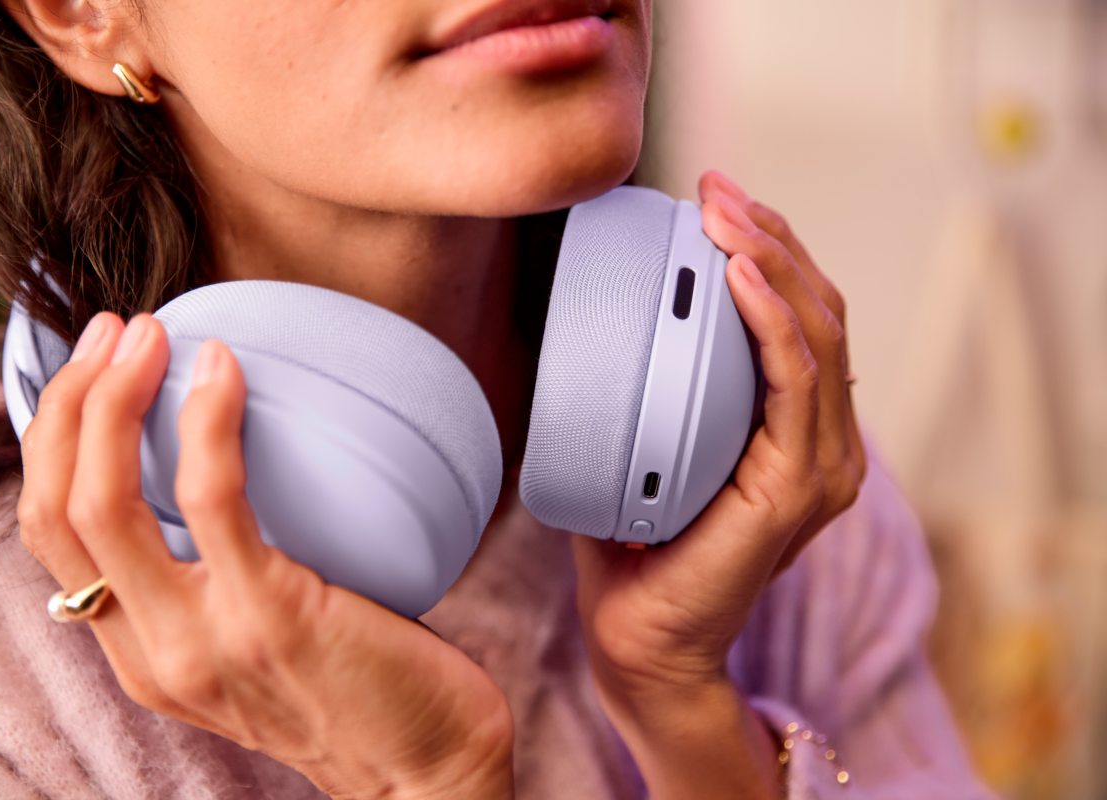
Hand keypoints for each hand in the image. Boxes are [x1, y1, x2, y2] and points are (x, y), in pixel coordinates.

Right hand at [17, 314, 513, 799]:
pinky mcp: (268, 617)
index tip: (90, 370)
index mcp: (143, 654)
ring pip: (107, 500)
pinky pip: (213, 498)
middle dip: (70, 402)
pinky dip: (207, 421)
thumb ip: (216, 582)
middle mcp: (153, 654)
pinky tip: (223, 369)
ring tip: (148, 331)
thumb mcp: (256, 641)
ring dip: (115, 398)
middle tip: (112, 329)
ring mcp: (204, 639)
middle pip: (60, 509)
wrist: (424, 768)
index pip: (53, 535)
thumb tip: (220, 479)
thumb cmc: (358, 686)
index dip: (52, 439)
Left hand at [571, 172, 864, 797]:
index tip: (715, 201)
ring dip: (772, 261)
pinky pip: (794, 384)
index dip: (771, 251)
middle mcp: (827, 446)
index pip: (803, 320)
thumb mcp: (650, 447)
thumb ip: (651, 392)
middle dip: (771, 238)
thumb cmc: (636, 548)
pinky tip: (739, 275)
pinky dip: (770, 322)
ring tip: (723, 212)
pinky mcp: (798, 489)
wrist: (640, 641)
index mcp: (799, 434)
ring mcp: (822, 468)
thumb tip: (597, 317)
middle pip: (819, 312)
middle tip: (715, 188)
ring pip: (816, 335)